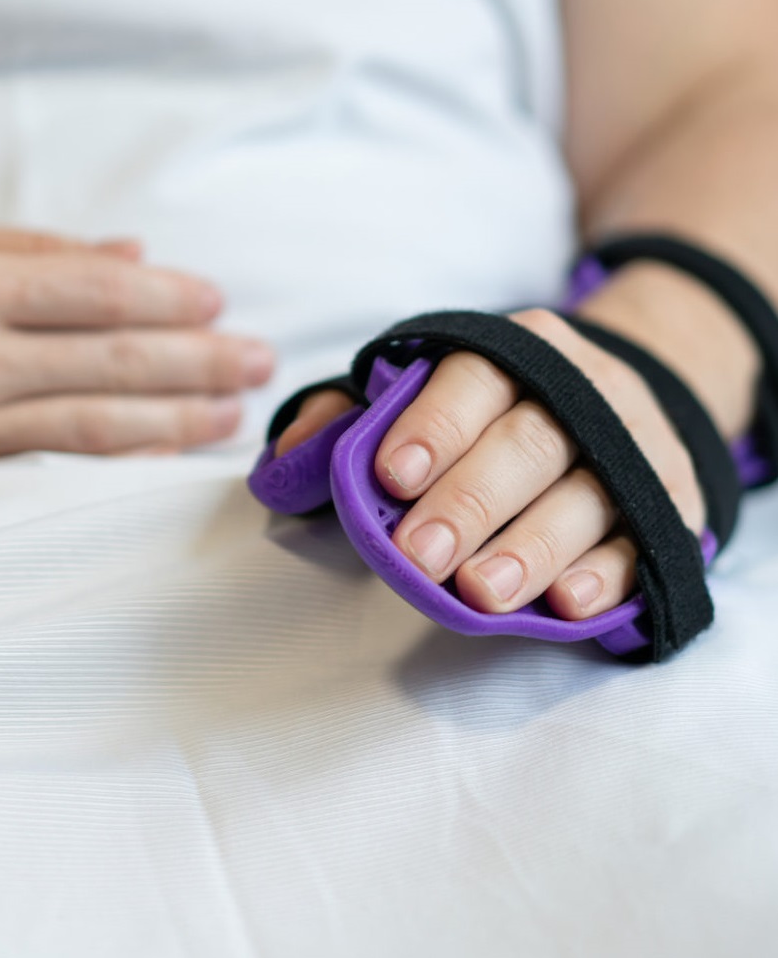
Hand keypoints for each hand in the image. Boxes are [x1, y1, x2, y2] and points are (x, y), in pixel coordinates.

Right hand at [0, 215, 274, 487]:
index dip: (170, 297)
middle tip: (259, 360)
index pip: (98, 290)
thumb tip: (126, 256)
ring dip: (173, 422)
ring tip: (231, 416)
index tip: (216, 301)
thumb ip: (26, 250)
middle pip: (112, 363)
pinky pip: (37, 476)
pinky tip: (153, 462)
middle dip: (199, 362)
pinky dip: (105, 468)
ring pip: (88, 429)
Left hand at [273, 307, 706, 620]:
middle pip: (527, 445)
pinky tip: (568, 603)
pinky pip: (642, 542)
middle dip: (471, 502)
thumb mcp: (423, 395)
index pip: (472, 381)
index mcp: (510, 355)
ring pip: (587, 497)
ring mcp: (632, 448)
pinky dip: (608, 574)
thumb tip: (287, 454)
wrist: (619, 400)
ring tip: (483, 591)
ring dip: (533, 547)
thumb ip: (350, 418)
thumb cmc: (491, 412)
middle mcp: (579, 392)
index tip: (393, 475)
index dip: (434, 426)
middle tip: (421, 556)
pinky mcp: (669, 504)